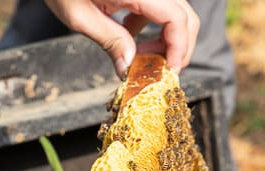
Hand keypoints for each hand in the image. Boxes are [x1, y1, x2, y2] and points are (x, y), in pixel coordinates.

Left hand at [43, 0, 199, 75]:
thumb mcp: (79, 16)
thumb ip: (110, 41)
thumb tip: (130, 67)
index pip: (176, 19)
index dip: (179, 49)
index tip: (168, 72)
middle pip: (185, 15)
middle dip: (178, 46)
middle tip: (159, 69)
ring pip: (175, 11)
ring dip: (165, 36)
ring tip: (141, 55)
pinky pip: (159, 5)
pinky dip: (151, 23)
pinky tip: (129, 33)